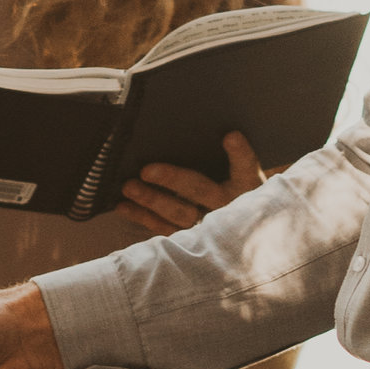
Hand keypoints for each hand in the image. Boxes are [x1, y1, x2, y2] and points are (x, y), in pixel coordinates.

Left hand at [117, 127, 264, 235]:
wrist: (242, 228)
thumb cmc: (234, 189)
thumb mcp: (237, 173)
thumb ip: (222, 155)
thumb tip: (186, 130)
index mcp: (247, 183)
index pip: (246, 165)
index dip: (239, 153)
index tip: (230, 136)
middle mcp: (230, 205)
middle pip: (201, 190)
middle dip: (173, 179)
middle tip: (146, 170)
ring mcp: (210, 225)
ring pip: (179, 213)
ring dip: (152, 200)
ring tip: (129, 187)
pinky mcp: (192, 238)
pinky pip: (165, 229)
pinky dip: (142, 217)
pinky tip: (123, 205)